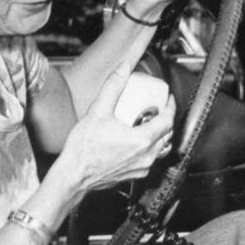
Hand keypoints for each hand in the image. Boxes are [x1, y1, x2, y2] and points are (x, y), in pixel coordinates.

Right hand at [59, 64, 175, 192]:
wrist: (74, 175)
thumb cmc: (83, 150)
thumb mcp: (98, 111)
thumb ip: (113, 86)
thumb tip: (123, 69)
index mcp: (142, 141)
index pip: (167, 121)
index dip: (170, 107)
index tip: (167, 99)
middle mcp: (146, 156)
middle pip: (167, 135)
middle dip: (165, 119)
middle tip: (158, 108)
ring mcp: (141, 168)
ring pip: (160, 148)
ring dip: (158, 134)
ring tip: (148, 123)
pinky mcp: (134, 175)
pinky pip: (149, 159)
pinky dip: (149, 147)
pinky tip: (136, 140)